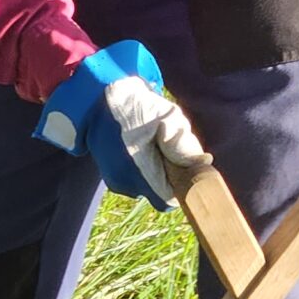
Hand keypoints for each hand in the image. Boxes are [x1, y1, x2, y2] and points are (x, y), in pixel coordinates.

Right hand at [32, 41, 207, 210]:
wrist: (96, 100)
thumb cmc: (135, 106)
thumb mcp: (167, 117)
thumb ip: (183, 144)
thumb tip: (202, 164)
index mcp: (138, 170)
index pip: (168, 199)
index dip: (179, 185)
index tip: (180, 165)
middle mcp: (125, 183)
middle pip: (158, 192)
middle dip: (167, 175)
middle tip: (164, 148)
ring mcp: (115, 182)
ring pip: (148, 187)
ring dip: (154, 171)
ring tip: (150, 144)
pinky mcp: (111, 178)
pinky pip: (136, 181)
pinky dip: (142, 169)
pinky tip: (139, 148)